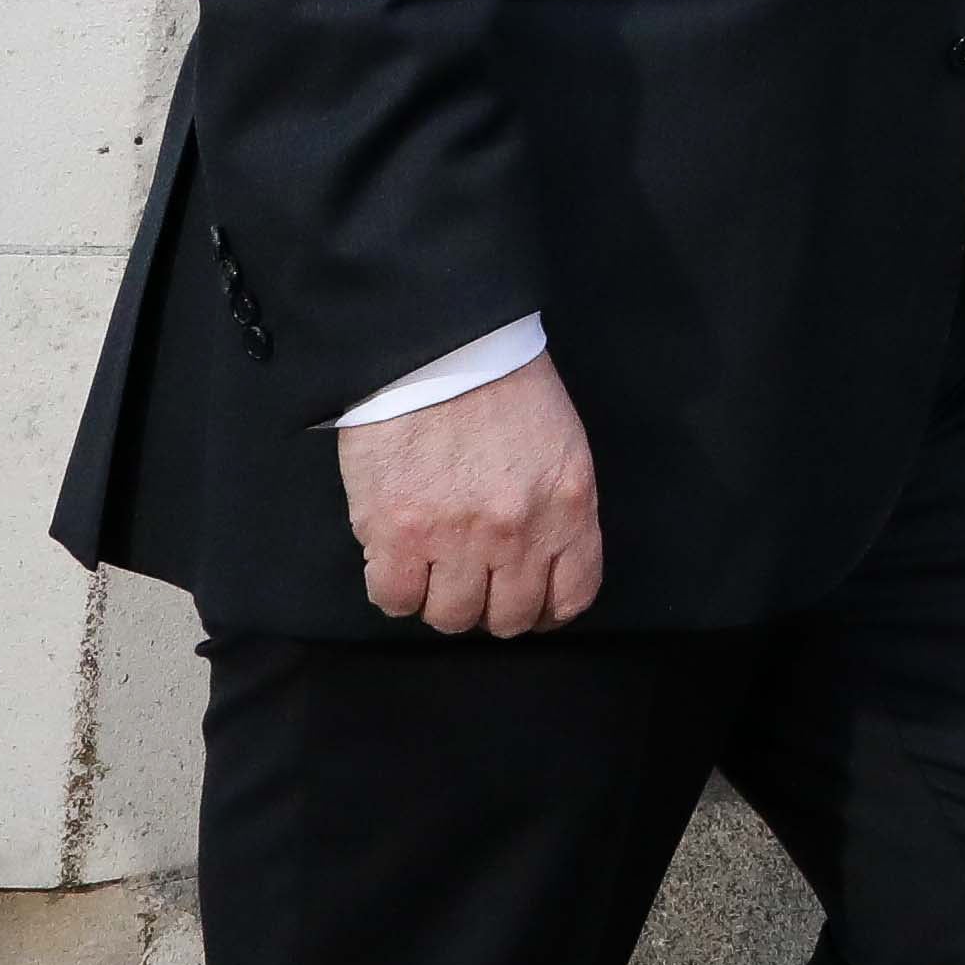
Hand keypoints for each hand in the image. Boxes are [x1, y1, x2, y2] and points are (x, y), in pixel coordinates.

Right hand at [337, 353, 605, 635]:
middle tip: (472, 580)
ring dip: (440, 599)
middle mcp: (519, 532)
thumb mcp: (560, 446)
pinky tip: (394, 560)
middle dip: (491, 606)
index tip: (527, 600)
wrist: (439, 345)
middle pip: (510, 619)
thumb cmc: (502, 385)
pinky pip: (394, 600)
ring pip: (451, 617)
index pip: (572, 597)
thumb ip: (557, 509)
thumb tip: (540, 561)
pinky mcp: (397, 533)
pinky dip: (393, 589)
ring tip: (430, 567)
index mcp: (569, 506)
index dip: (546, 609)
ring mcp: (457, 537)